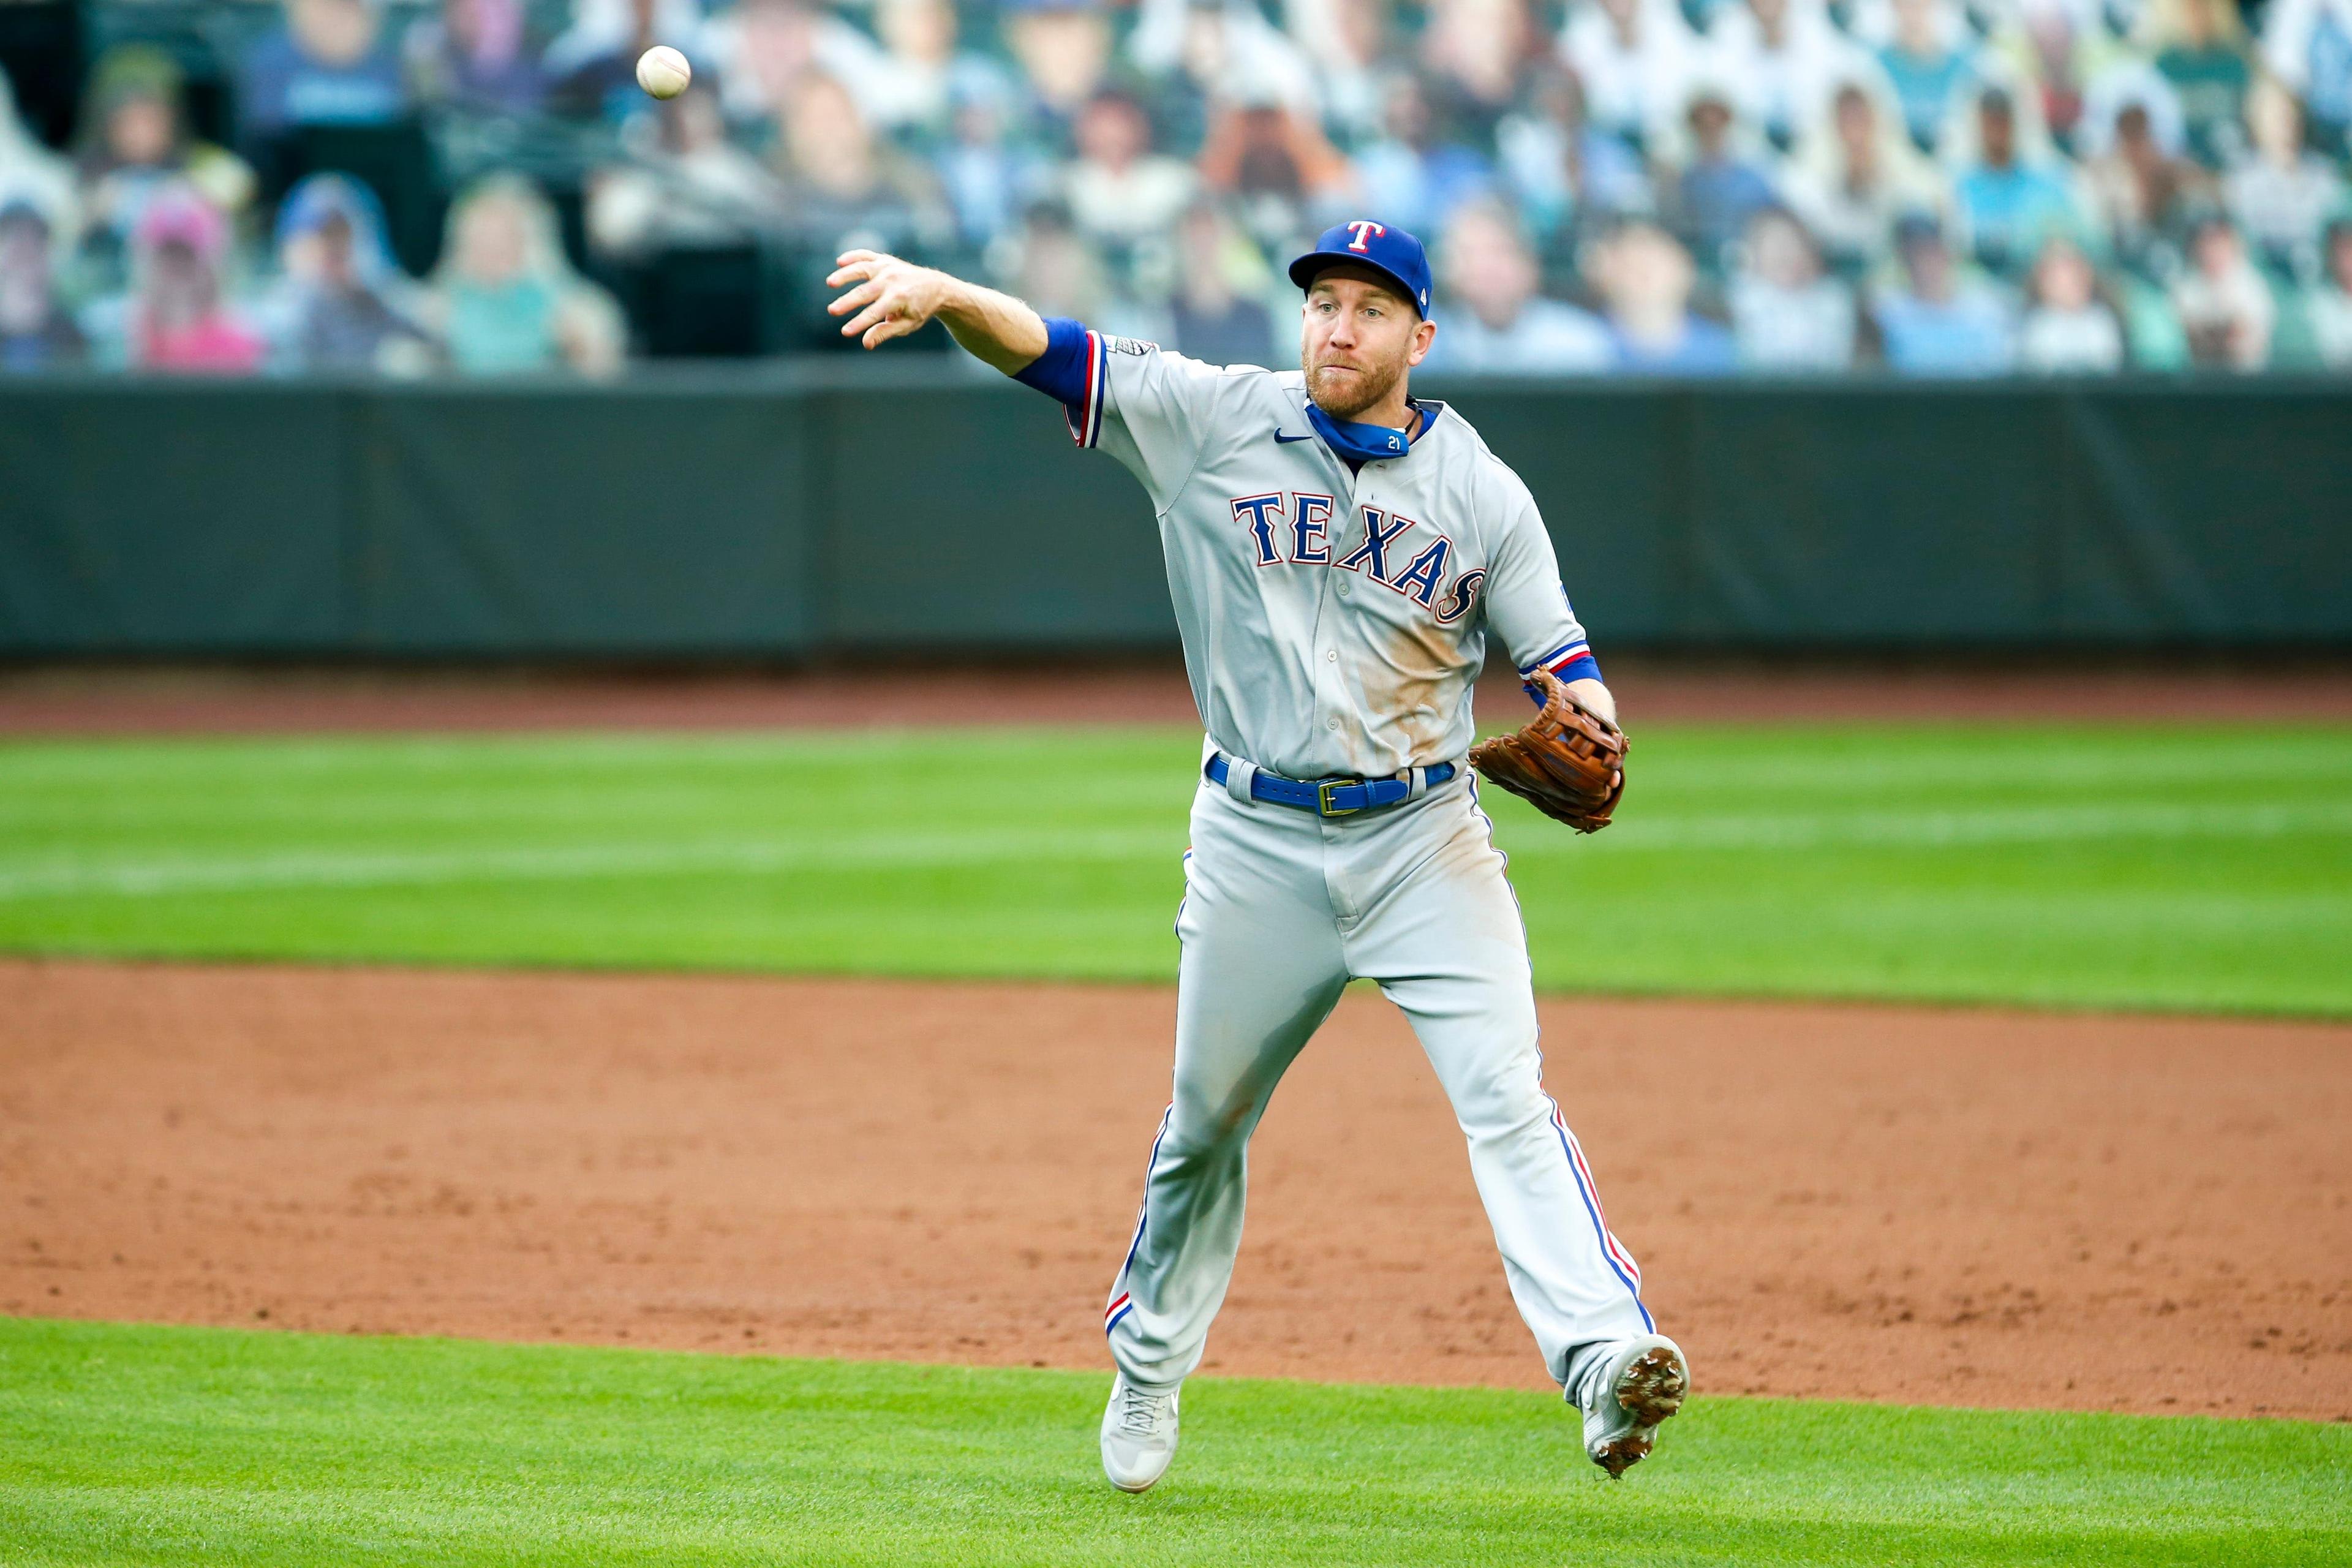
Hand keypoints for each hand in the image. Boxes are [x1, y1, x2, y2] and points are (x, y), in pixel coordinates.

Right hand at [825, 250, 954, 349]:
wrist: (935, 287)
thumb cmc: (919, 309)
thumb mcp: (907, 325)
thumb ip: (886, 332)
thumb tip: (865, 343)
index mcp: (899, 298)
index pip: (874, 313)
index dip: (859, 323)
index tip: (845, 332)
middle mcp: (892, 281)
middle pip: (865, 292)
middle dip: (847, 302)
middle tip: (832, 310)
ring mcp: (887, 268)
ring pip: (862, 269)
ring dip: (845, 275)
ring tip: (830, 283)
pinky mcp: (884, 260)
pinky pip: (866, 255)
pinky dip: (853, 256)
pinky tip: (840, 262)